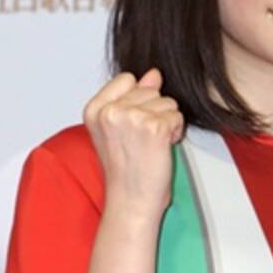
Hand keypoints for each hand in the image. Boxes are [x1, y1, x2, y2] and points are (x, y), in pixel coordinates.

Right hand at [83, 68, 184, 221]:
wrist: (131, 199)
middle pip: (151, 90)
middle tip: (143, 140)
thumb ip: (133, 96)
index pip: (127, 79)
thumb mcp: (120, 128)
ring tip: (152, 144)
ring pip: (167, 102)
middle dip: (155, 112)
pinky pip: (178, 116)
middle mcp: (110, 111)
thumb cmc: (127, 168)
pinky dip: (175, 132)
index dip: (138, 100)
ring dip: (167, 122)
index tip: (131, 126)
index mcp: (94, 109)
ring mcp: (131, 117)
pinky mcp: (153, 127)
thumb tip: (153, 73)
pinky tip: (162, 148)